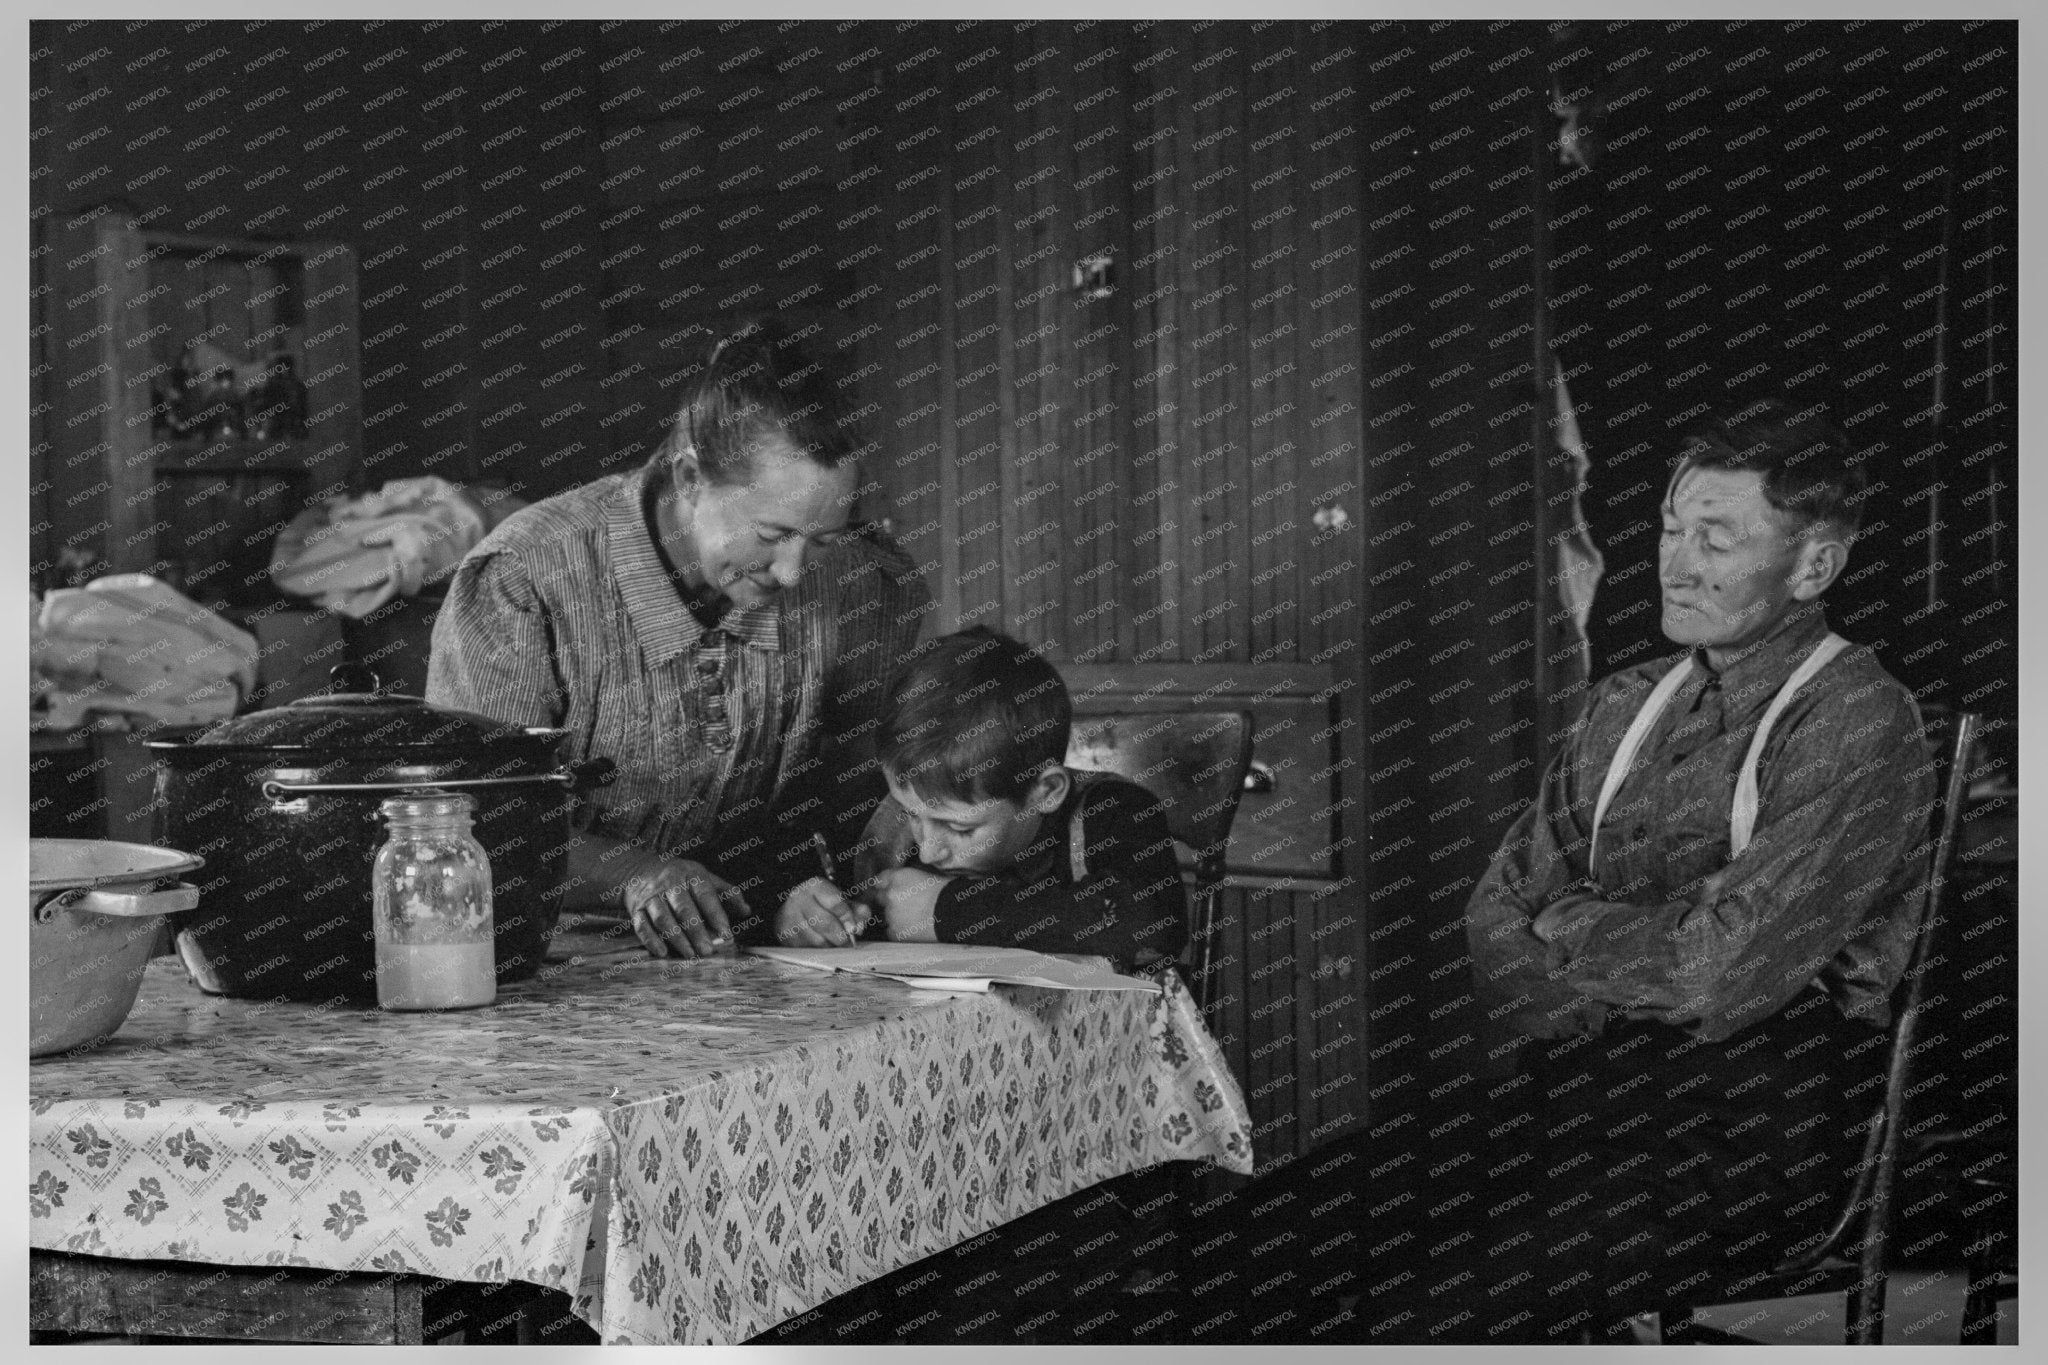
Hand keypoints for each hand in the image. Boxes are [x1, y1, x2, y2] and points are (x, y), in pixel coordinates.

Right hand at [621, 857, 745, 958]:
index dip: (716, 915)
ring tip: (690, 955)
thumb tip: (746, 911)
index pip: (705, 895)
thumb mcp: (705, 878)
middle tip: (708, 951)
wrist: (639, 871)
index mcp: (691, 875)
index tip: (727, 934)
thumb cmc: (681, 878)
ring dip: (676, 938)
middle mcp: (670, 884)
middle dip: (696, 931)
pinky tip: (662, 953)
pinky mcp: (636, 909)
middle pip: (683, 909)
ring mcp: (651, 897)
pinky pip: (642, 925)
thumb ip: (727, 893)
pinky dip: (651, 940)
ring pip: (663, 918)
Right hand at [776, 877, 871, 947]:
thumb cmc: (821, 906)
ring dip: (831, 946)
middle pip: (826, 924)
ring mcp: (790, 918)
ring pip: (818, 941)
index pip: (835, 902)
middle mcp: (800, 899)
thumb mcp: (840, 902)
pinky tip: (821, 946)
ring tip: (833, 943)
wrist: (791, 912)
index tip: (854, 929)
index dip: (848, 917)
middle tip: (847, 942)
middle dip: (841, 936)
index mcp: (815, 886)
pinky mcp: (785, 936)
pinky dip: (819, 952)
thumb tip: (861, 924)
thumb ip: (856, 910)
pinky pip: (808, 950)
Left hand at [869, 867, 949, 942]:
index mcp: (898, 877)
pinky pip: (892, 931)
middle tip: (905, 905)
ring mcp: (891, 914)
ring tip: (915, 919)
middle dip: (888, 901)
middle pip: (880, 898)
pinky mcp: (895, 932)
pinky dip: (899, 931)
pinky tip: (914, 929)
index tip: (886, 889)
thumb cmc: (947, 893)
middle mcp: (890, 894)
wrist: (955, 913)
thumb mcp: (926, 877)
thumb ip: (907, 880)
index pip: (880, 880)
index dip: (885, 885)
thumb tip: (903, 886)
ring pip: (886, 916)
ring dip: (895, 916)